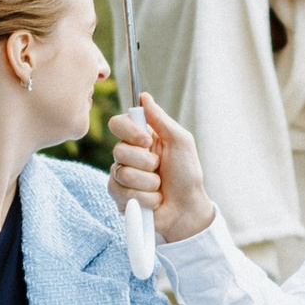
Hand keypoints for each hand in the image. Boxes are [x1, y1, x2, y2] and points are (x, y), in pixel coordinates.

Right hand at [109, 95, 214, 244]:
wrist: (187, 208)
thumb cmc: (187, 174)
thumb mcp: (181, 142)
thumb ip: (161, 120)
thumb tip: (144, 96)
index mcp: (141, 138)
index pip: (118, 123)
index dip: (129, 131)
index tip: (147, 140)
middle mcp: (128, 155)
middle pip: (119, 150)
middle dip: (146, 162)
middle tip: (160, 169)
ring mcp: (121, 176)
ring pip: (122, 173)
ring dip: (148, 183)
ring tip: (159, 187)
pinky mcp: (119, 196)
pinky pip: (122, 193)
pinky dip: (144, 198)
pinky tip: (153, 200)